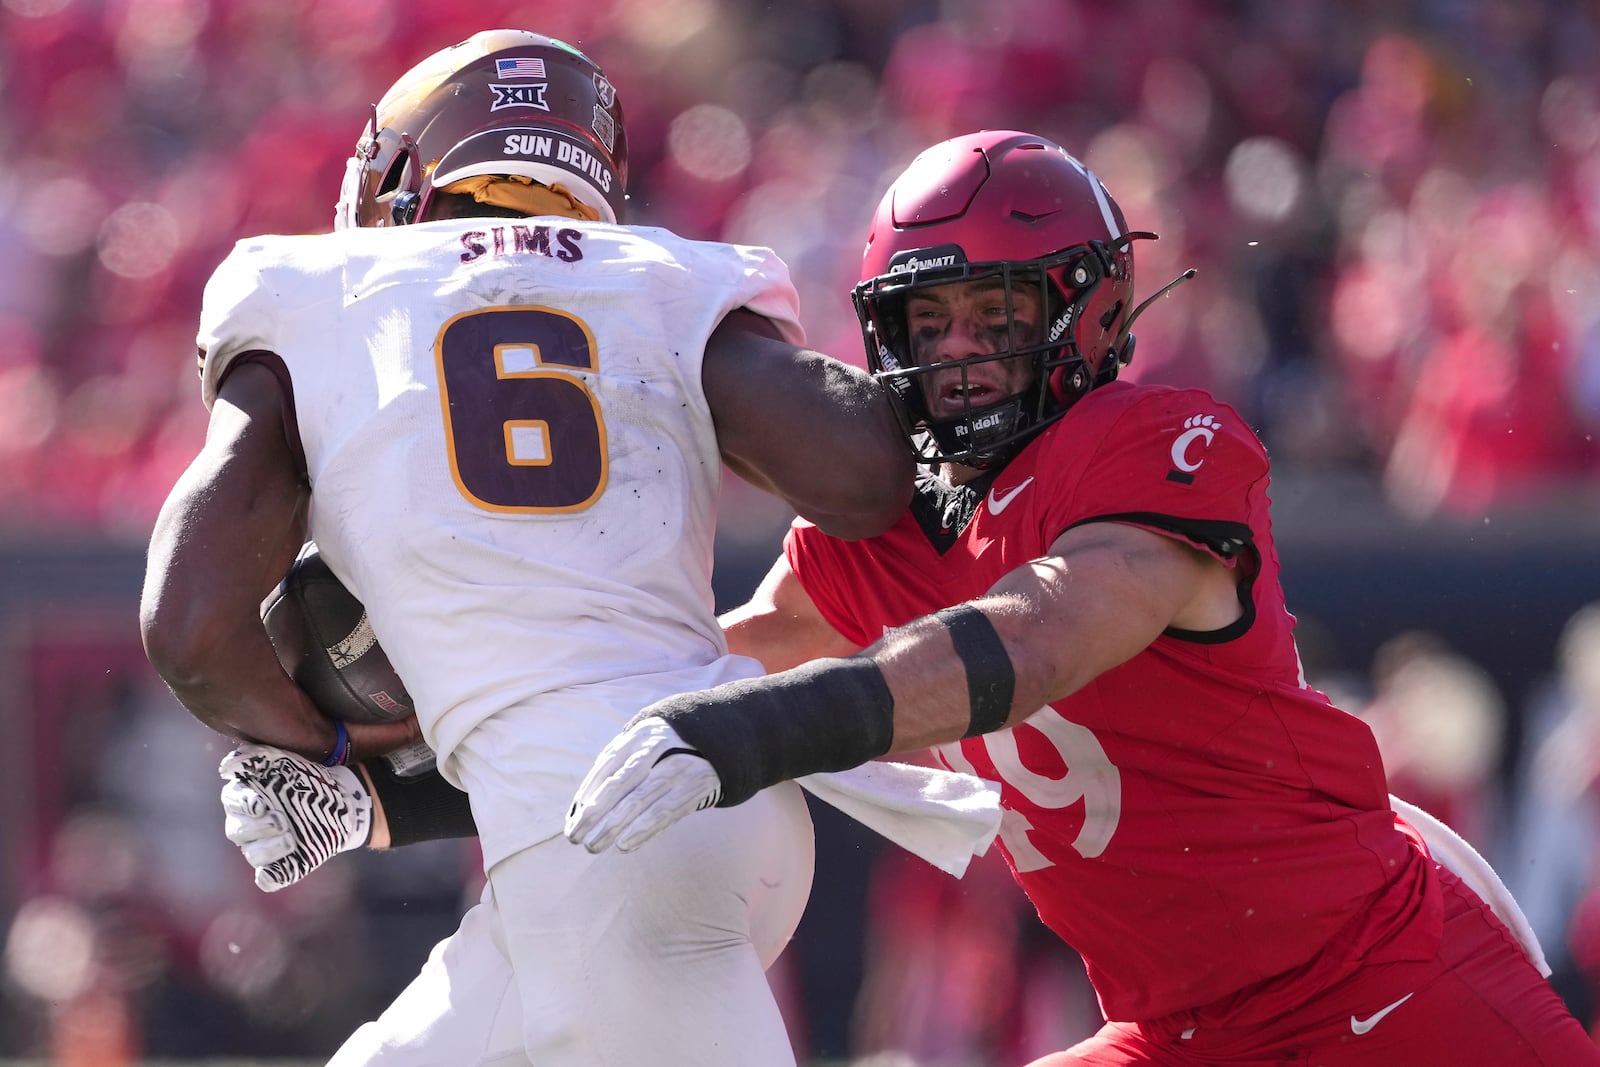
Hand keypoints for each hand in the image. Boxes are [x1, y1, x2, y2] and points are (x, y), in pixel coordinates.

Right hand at [219, 742, 371, 891]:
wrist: (339, 799)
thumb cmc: (305, 778)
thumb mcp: (283, 761)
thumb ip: (255, 758)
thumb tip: (227, 766)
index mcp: (243, 798)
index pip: (232, 801)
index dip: (244, 804)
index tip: (260, 804)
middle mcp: (246, 825)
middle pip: (237, 831)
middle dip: (258, 827)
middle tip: (282, 821)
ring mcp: (261, 847)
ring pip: (253, 854)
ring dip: (269, 849)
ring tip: (291, 839)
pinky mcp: (280, 866)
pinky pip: (267, 878)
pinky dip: (270, 877)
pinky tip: (275, 872)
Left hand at [565, 718, 720, 853]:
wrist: (719, 739)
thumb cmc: (666, 750)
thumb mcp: (643, 746)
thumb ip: (616, 768)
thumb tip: (581, 805)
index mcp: (640, 736)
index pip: (607, 767)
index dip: (587, 794)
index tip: (572, 818)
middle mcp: (659, 748)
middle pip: (620, 784)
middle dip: (594, 813)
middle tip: (573, 836)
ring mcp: (679, 767)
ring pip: (640, 800)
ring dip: (613, 826)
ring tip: (593, 845)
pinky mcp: (696, 787)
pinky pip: (665, 812)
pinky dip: (643, 830)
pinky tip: (624, 846)